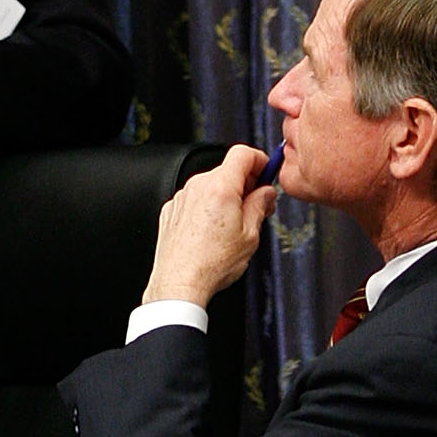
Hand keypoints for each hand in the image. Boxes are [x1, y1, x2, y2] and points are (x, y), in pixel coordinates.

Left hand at [142, 145, 275, 310]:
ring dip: (224, 198)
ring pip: (210, 187)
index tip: (266, 173)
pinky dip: (205, 209)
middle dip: (244, 184)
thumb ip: (260, 206)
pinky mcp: (170, 211)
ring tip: (231, 228)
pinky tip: (210, 234)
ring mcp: (182, 198)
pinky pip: (194, 201)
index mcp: (220, 186)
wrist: (179, 283)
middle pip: (227, 171)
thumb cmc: (212, 263)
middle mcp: (198, 186)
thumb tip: (266, 193)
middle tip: (256, 207)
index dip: (259, 161)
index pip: (243, 153)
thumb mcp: (250, 235)